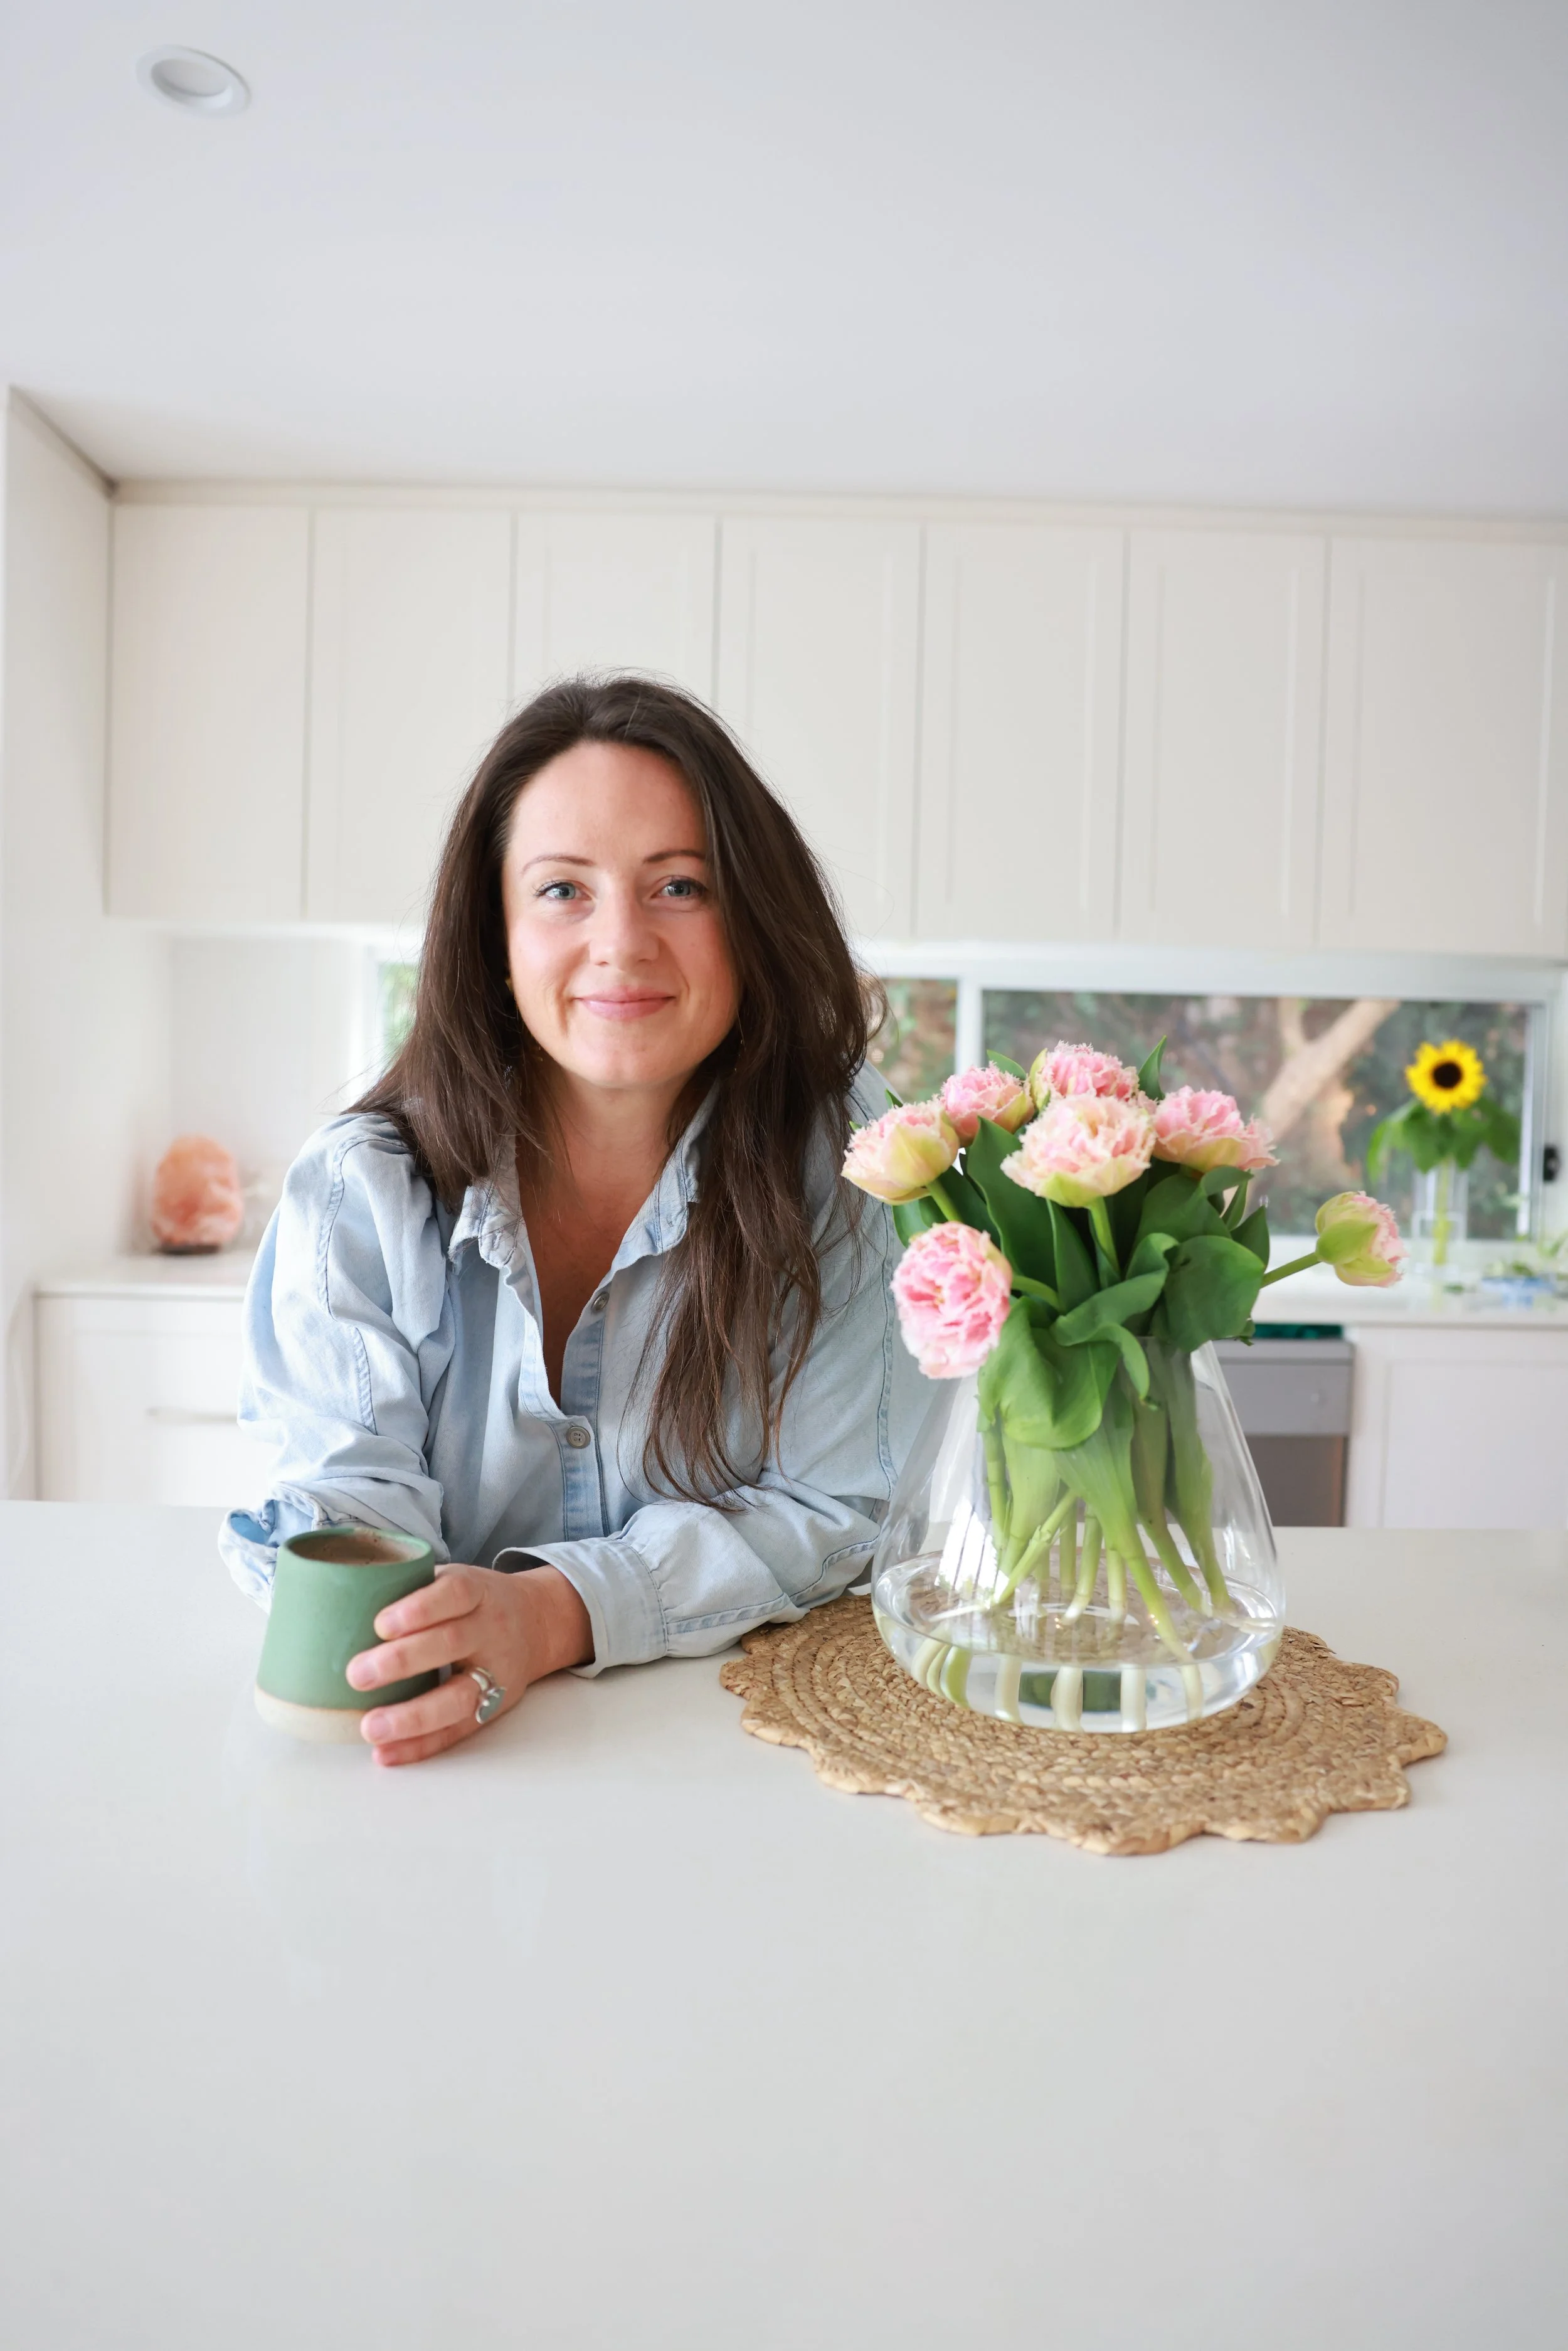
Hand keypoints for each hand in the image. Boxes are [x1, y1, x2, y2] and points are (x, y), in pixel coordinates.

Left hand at [345, 1563, 592, 1766]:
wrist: (537, 1623)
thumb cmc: (473, 1602)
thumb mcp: (454, 1578)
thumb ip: (409, 1588)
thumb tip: (329, 1600)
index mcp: (478, 1591)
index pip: (455, 1593)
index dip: (419, 1609)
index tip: (380, 1623)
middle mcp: (491, 1629)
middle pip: (453, 1643)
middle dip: (403, 1661)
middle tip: (356, 1674)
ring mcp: (496, 1672)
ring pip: (459, 1696)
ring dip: (412, 1715)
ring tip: (370, 1728)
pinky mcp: (492, 1707)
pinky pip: (457, 1731)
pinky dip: (421, 1746)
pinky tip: (386, 1753)